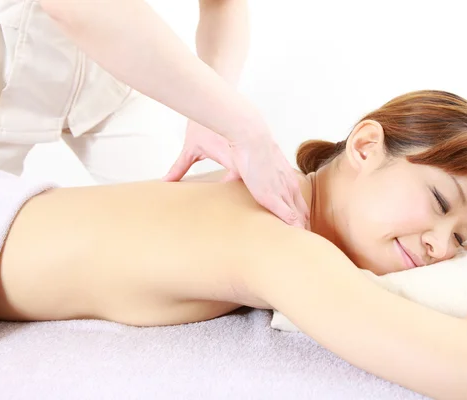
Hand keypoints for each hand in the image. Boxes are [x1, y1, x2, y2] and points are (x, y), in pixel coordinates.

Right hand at [163, 121, 310, 228]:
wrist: (231, 117)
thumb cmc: (211, 125)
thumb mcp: (195, 150)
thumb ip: (180, 168)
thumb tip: (164, 181)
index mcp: (248, 161)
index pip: (259, 182)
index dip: (268, 194)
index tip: (270, 207)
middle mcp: (264, 169)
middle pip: (281, 192)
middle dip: (288, 206)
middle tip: (298, 222)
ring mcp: (270, 175)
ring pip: (288, 199)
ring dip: (293, 213)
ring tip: (302, 228)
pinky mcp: (270, 183)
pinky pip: (284, 204)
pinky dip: (290, 215)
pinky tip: (298, 226)